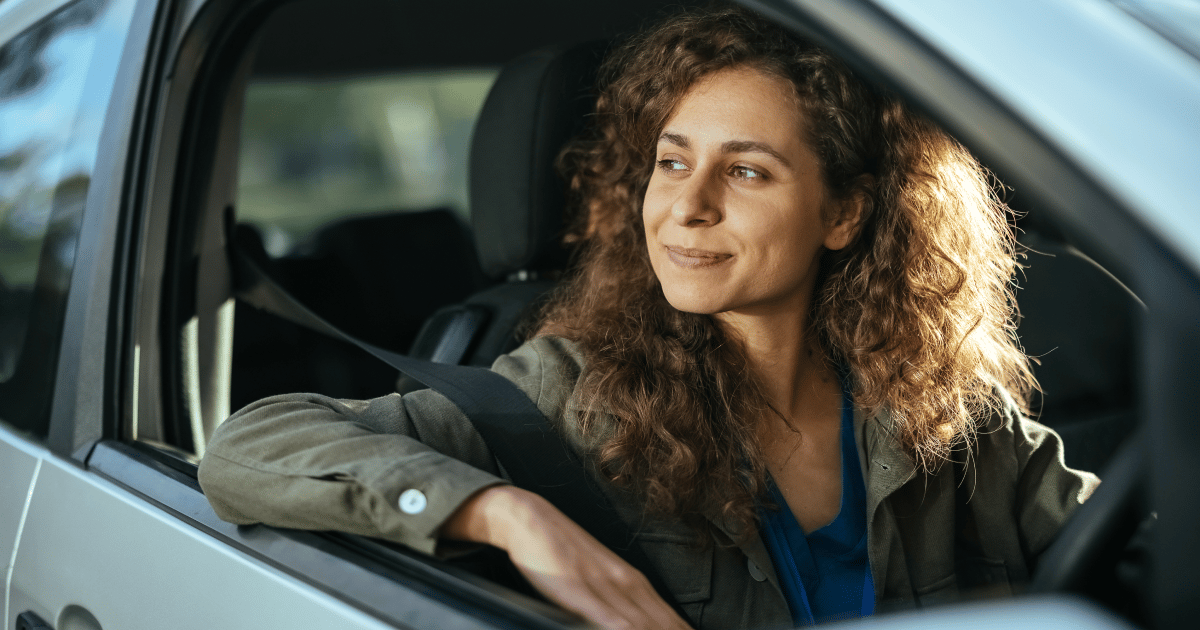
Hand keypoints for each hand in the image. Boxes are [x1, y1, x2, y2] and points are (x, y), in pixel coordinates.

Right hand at [443, 485, 691, 629]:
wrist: (530, 518)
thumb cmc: (561, 550)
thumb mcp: (596, 578)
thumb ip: (618, 602)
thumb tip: (633, 623)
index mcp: (633, 582)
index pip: (672, 621)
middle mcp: (626, 584)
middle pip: (666, 626)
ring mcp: (604, 587)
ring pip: (644, 626)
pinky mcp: (578, 590)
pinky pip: (611, 619)